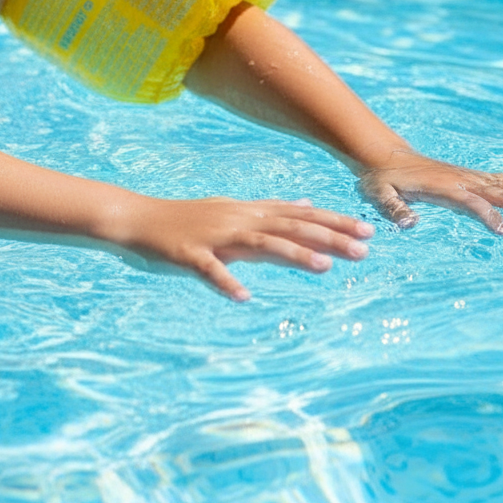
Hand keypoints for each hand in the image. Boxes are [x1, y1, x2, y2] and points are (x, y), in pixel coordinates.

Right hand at [102, 196, 373, 301]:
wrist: (135, 219)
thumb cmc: (184, 220)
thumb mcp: (231, 210)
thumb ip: (269, 211)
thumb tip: (307, 204)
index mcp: (247, 212)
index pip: (299, 215)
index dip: (334, 222)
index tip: (368, 231)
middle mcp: (236, 219)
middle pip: (290, 226)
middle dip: (328, 237)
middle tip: (364, 249)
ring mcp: (213, 236)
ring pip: (260, 244)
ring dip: (293, 255)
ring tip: (324, 268)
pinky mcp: (188, 254)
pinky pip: (210, 270)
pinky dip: (227, 282)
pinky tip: (244, 297)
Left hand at [358, 150, 502, 234]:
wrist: (385, 158)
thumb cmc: (382, 181)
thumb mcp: (379, 196)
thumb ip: (394, 209)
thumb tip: (409, 224)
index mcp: (445, 188)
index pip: (474, 204)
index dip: (490, 217)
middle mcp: (465, 180)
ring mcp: (474, 177)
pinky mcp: (478, 177)